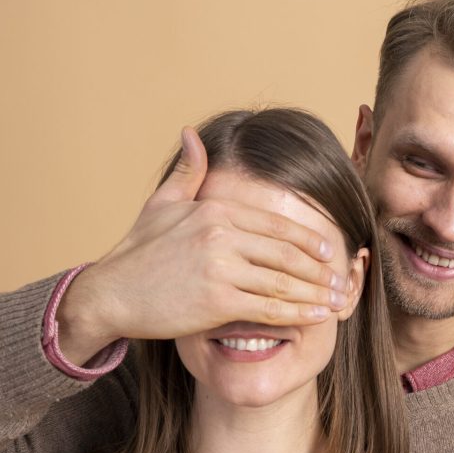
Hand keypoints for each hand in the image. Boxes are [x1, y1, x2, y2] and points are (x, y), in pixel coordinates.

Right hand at [57, 127, 345, 363]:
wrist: (111, 293)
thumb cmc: (137, 253)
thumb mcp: (161, 204)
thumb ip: (187, 172)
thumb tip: (193, 134)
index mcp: (215, 209)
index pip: (276, 222)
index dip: (309, 238)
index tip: (331, 251)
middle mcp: (221, 233)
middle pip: (287, 251)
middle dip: (320, 269)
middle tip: (342, 280)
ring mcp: (220, 267)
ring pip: (283, 280)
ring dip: (315, 293)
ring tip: (336, 302)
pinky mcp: (216, 300)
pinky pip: (268, 308)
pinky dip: (297, 314)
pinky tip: (315, 318)